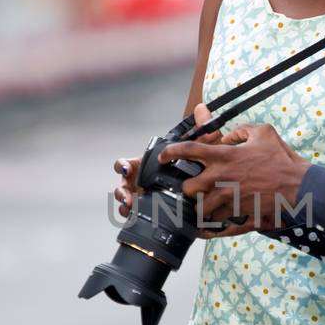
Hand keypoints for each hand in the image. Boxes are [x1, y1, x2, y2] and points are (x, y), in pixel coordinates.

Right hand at [111, 103, 222, 217]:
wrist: (198, 189)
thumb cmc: (191, 166)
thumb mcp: (197, 150)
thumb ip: (200, 131)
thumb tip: (202, 109)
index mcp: (143, 166)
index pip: (124, 164)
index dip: (122, 165)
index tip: (128, 168)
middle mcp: (138, 181)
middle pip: (122, 184)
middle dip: (122, 189)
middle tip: (128, 194)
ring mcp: (140, 196)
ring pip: (125, 200)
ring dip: (125, 203)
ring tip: (130, 206)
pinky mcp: (145, 209)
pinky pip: (134, 213)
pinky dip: (131, 215)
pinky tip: (133, 216)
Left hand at [158, 122, 310, 230]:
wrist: (298, 187)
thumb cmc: (281, 159)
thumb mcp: (263, 133)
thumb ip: (239, 130)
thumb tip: (227, 134)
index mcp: (224, 157)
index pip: (188, 151)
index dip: (170, 152)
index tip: (163, 156)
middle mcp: (222, 179)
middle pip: (188, 188)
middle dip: (187, 188)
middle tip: (194, 186)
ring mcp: (228, 200)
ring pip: (200, 209)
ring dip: (200, 207)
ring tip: (204, 205)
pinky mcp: (238, 215)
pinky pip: (216, 225)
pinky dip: (210, 227)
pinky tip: (204, 229)